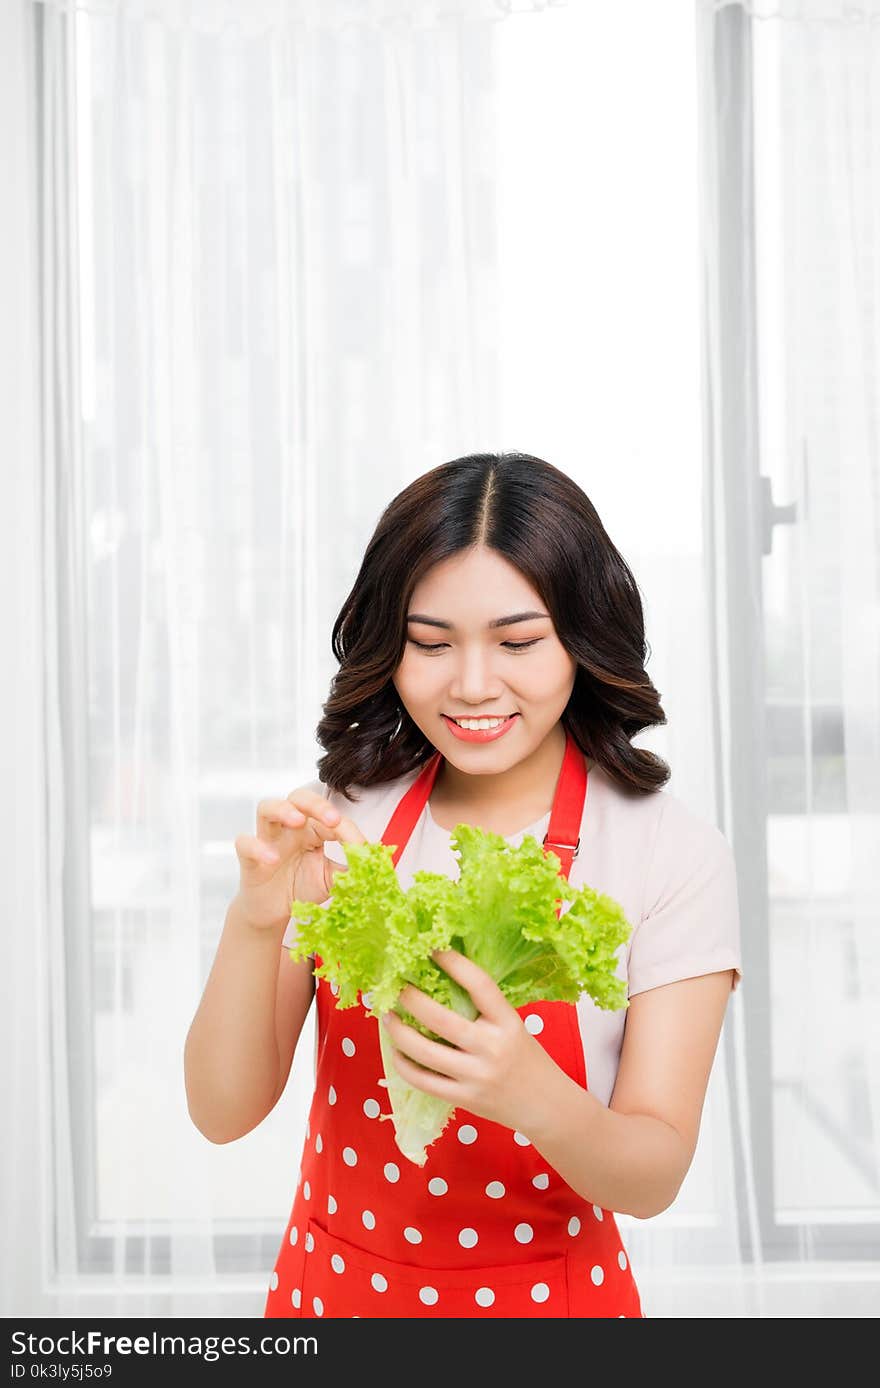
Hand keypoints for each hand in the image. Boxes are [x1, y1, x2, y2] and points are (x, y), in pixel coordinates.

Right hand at [234, 787, 366, 930]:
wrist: (273, 913)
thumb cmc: (301, 887)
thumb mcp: (331, 880)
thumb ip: (351, 870)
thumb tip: (375, 864)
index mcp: (312, 829)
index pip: (329, 816)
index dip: (346, 828)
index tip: (361, 847)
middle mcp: (289, 828)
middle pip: (298, 797)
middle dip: (316, 804)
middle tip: (333, 819)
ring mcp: (267, 839)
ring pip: (267, 807)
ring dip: (283, 810)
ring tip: (297, 822)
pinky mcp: (248, 857)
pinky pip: (245, 843)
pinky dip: (257, 847)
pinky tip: (271, 859)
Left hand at [381, 947, 559, 1135]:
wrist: (546, 1106)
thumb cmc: (527, 1059)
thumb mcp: (514, 1027)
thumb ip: (485, 1010)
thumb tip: (444, 980)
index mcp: (509, 1023)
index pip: (480, 985)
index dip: (455, 964)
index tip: (433, 949)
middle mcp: (492, 1048)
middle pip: (441, 1020)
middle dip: (412, 1000)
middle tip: (398, 987)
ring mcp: (476, 1076)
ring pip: (425, 1052)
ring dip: (399, 1032)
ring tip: (388, 1016)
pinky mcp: (464, 1099)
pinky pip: (423, 1081)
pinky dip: (404, 1064)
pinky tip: (397, 1052)